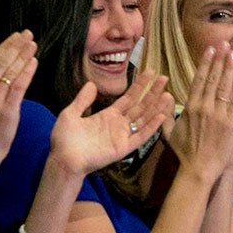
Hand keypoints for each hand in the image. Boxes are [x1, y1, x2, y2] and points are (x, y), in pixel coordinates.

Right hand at [0, 31, 35, 159]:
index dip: (4, 46)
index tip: (16, 36)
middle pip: (1, 61)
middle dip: (15, 45)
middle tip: (27, 34)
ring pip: (10, 71)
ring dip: (23, 55)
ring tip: (33, 44)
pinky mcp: (7, 109)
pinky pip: (19, 85)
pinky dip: (27, 72)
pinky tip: (33, 61)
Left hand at [49, 74, 173, 175]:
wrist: (64, 159)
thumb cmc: (65, 139)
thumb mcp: (70, 113)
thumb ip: (83, 100)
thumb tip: (91, 84)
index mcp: (107, 116)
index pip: (128, 98)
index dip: (139, 85)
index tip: (149, 72)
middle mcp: (118, 125)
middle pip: (140, 105)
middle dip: (152, 92)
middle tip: (164, 78)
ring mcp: (123, 136)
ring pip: (144, 118)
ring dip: (156, 107)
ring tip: (168, 94)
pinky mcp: (124, 147)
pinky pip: (141, 136)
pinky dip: (152, 126)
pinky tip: (161, 115)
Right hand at [164, 45, 232, 175]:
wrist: (199, 169)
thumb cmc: (184, 152)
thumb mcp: (170, 132)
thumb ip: (167, 114)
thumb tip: (165, 98)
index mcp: (190, 107)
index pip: (199, 79)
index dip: (205, 63)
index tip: (210, 50)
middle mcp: (204, 107)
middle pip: (213, 79)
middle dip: (219, 60)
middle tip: (224, 44)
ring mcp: (218, 115)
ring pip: (224, 87)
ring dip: (230, 69)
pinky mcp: (230, 124)